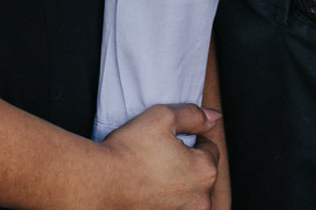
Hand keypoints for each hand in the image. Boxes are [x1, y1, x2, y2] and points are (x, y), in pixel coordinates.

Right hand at [95, 102, 220, 209]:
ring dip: (179, 184)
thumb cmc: (130, 150)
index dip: (193, 139)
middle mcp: (200, 201)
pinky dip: (167, 199)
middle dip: (189, 163)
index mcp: (205, 172)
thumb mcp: (163, 117)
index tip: (172, 140)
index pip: (210, 149)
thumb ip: (194, 115)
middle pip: (203, 175)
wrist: (100, 184)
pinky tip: (150, 189)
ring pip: (190, 194)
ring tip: (155, 172)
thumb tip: (215, 117)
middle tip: (163, 155)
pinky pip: (175, 207)